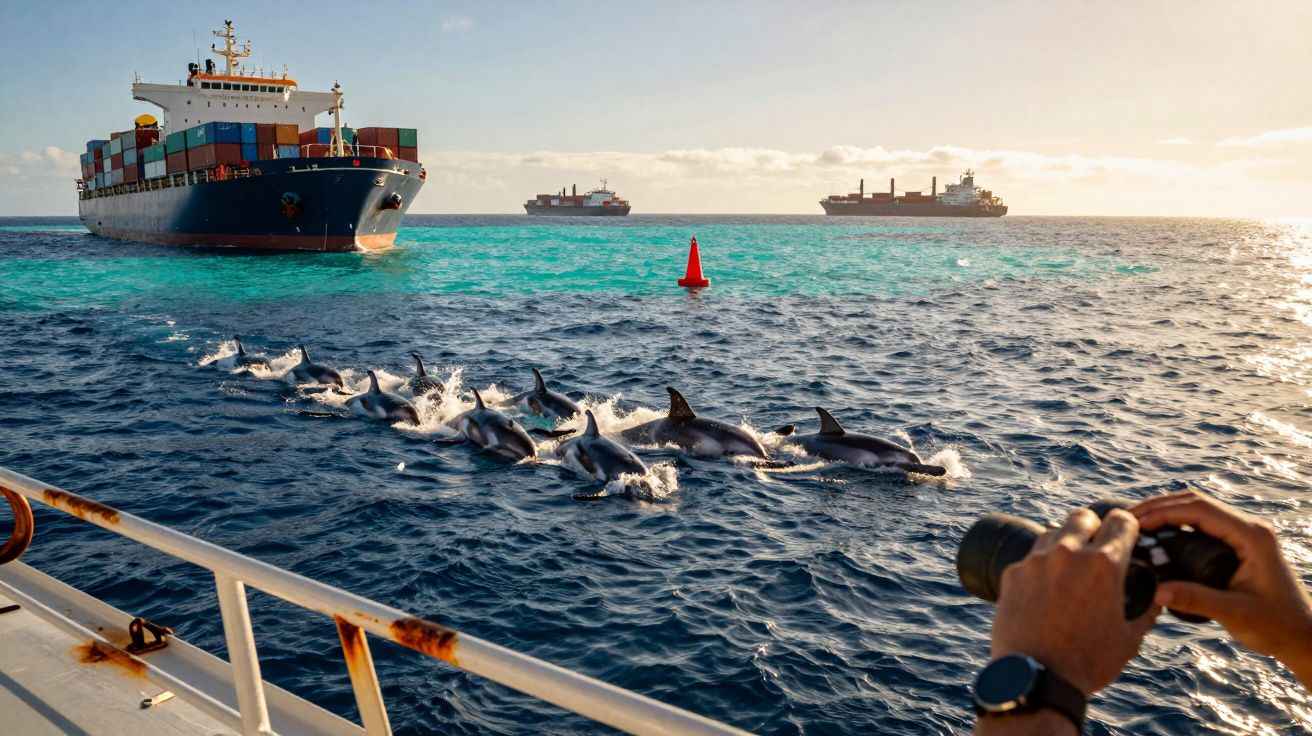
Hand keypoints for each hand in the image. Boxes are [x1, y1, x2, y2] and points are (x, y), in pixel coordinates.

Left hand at [990, 508, 1158, 696]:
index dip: (1128, 526)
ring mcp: (1035, 561)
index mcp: (1103, 564)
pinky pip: (1029, 557)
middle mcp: (1067, 553)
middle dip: (1093, 526)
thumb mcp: (1129, 639)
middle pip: (1082, 516)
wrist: (1036, 678)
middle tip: (1096, 547)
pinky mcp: (1011, 574)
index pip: (1121, 521)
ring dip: (1064, 542)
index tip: (1127, 535)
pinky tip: (1045, 587)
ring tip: (1070, 566)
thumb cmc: (1088, 661)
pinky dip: (1040, 565)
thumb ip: (1146, 610)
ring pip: (1052, 531)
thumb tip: (1157, 597)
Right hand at [1132, 489, 1311, 686]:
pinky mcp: (1237, 544)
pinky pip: (1201, 524)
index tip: (1135, 523)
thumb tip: (1155, 591)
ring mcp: (1243, 534)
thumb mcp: (1236, 614)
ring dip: (1165, 513)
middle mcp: (1248, 528)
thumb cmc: (1277, 625)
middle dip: (1158, 507)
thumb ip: (1196, 600)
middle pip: (1194, 502)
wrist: (1302, 635)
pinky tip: (1157, 536)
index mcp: (1252, 537)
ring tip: (1134, 525)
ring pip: (1196, 510)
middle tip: (1126, 519)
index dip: (1163, 511)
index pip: (1199, 509)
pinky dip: (1175, 524)